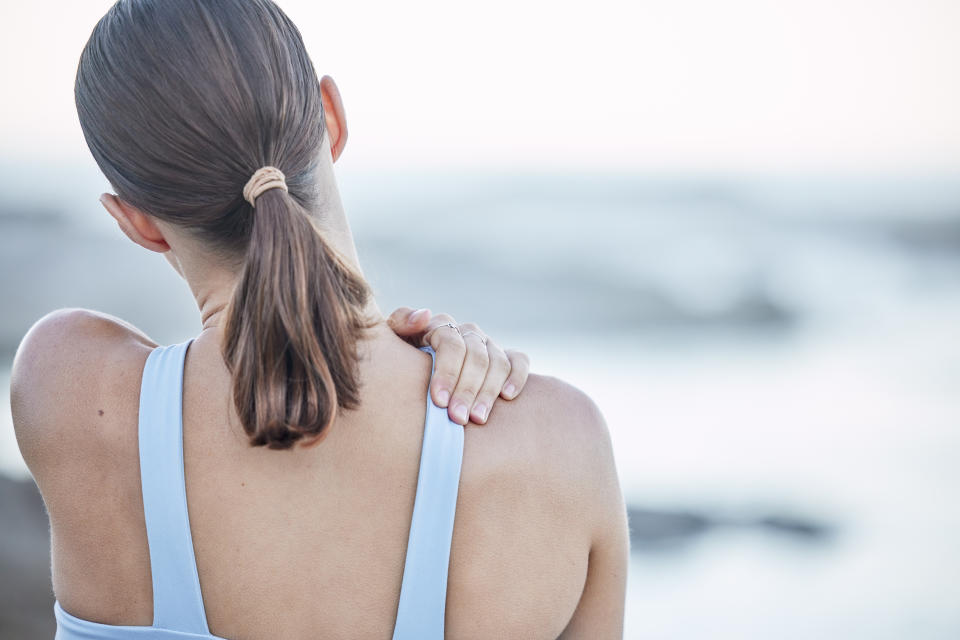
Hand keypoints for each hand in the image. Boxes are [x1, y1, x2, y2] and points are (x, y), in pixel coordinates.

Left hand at [387, 307, 530, 425]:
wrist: (408, 374)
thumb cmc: (396, 363)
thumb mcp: (390, 343)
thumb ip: (401, 324)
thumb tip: (425, 315)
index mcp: (438, 326)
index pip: (450, 343)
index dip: (447, 372)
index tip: (439, 401)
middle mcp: (466, 333)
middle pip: (476, 356)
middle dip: (467, 389)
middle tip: (458, 419)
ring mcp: (486, 345)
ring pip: (497, 361)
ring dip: (489, 391)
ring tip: (478, 418)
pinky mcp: (504, 358)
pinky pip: (518, 361)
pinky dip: (517, 376)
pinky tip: (507, 396)